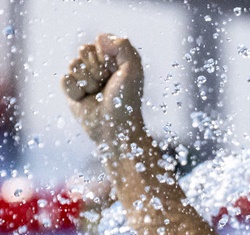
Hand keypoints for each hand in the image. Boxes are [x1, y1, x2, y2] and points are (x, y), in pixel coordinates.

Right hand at [62, 34, 144, 148]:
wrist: (115, 128)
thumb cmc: (127, 101)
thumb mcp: (133, 71)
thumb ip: (123, 47)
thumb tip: (100, 37)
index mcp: (113, 60)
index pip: (98, 43)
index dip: (105, 57)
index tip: (115, 73)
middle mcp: (97, 67)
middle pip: (83, 51)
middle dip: (95, 69)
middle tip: (105, 84)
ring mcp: (83, 78)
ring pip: (73, 65)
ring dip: (86, 81)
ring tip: (96, 94)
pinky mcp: (71, 91)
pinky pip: (64, 79)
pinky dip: (75, 90)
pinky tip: (84, 100)